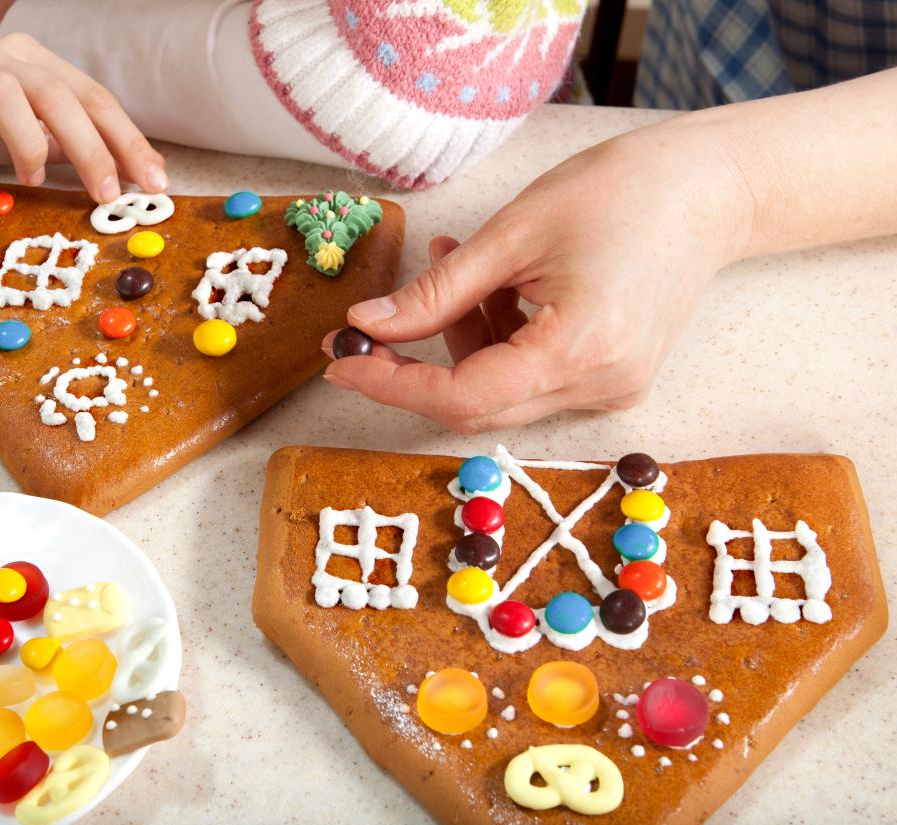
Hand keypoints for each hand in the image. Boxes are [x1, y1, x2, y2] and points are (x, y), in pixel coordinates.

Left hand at [321, 123, 752, 430]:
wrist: (711, 190)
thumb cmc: (620, 192)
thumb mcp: (512, 234)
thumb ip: (435, 294)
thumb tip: (367, 328)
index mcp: (578, 350)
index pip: (463, 396)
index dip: (393, 384)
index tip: (342, 364)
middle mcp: (600, 386)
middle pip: (478, 405)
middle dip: (415, 371)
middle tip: (367, 331)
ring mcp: (611, 389)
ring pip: (501, 391)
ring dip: (460, 341)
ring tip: (452, 263)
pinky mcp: (612, 378)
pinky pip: (531, 377)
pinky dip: (497, 341)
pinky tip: (493, 286)